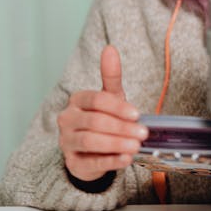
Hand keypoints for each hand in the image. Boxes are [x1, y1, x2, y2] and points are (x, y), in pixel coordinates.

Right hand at [57, 45, 146, 181]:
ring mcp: (67, 142)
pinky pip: (90, 163)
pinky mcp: (73, 163)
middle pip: (95, 121)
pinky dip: (110, 161)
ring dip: (115, 144)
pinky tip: (126, 160)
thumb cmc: (103, 118)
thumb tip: (110, 48)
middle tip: (143, 133)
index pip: (96, 100)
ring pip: (90, 141)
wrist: (91, 149)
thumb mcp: (110, 97)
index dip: (117, 107)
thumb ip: (111, 75)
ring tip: (136, 146)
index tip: (137, 114)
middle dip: (121, 127)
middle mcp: (67, 120)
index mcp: (77, 100)